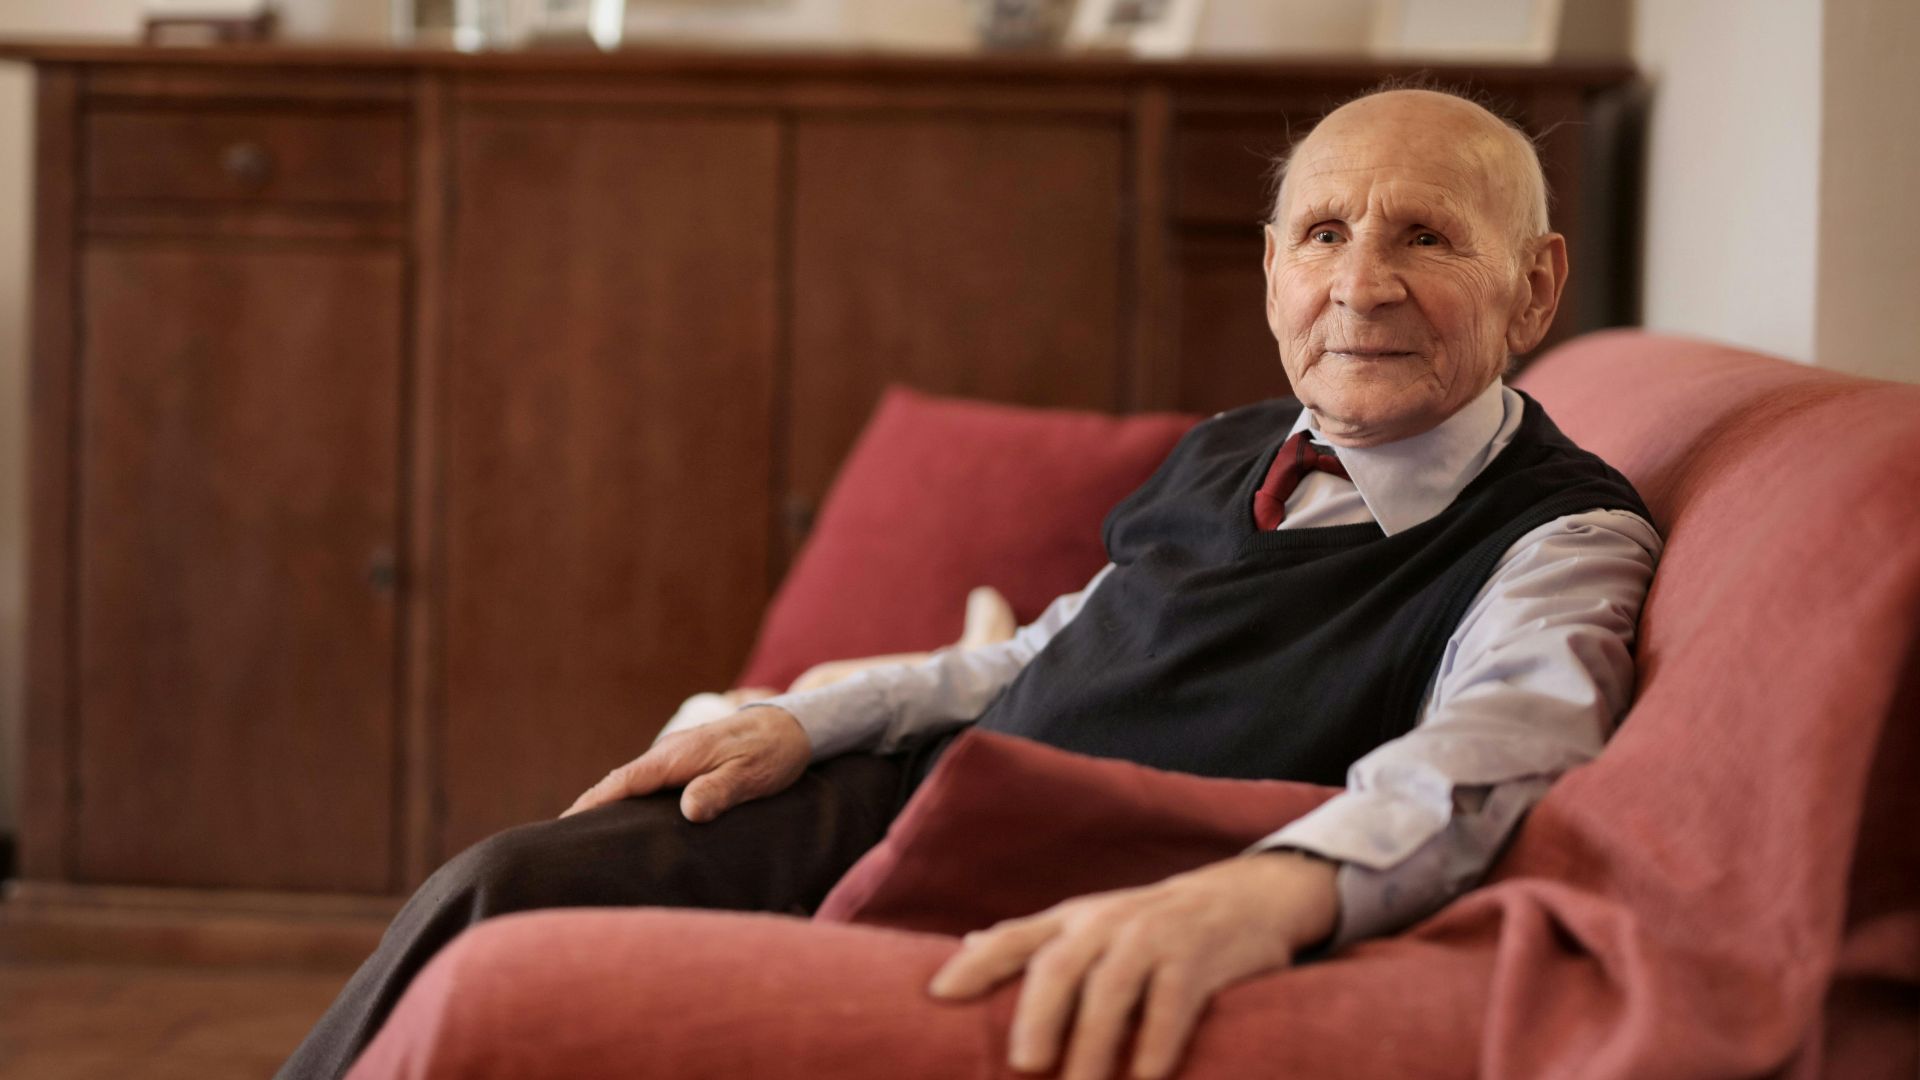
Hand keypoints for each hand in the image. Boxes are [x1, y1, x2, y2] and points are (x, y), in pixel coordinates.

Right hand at [561, 706, 811, 821]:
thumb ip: (719, 791)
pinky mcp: (687, 764)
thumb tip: (688, 811)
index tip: (564, 824)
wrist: (793, 725)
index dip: (593, 803)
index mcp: (678, 757)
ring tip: (586, 838)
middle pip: (619, 783)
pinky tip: (629, 821)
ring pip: (634, 783)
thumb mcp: (750, 774)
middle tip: (562, 842)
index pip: (624, 781)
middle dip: (590, 808)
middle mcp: (670, 754)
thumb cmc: (773, 751)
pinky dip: (632, 800)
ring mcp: (677, 757)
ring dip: (610, 805)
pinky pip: (650, 784)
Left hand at [928, 852, 1338, 1079]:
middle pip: (1060, 966)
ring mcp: (1152, 939)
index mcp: (1072, 919)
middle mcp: (1105, 923)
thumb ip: (1032, 939)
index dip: (974, 964)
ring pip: (1112, 990)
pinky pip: (1172, 1003)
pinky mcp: (1196, 960)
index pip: (1013, 938)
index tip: (938, 996)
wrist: (1242, 897)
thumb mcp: (1090, 922)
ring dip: (1093, 1043)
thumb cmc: (1149, 923)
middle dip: (1038, 1014)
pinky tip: (1143, 1076)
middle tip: (1023, 1064)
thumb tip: (965, 951)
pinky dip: (1155, 1042)